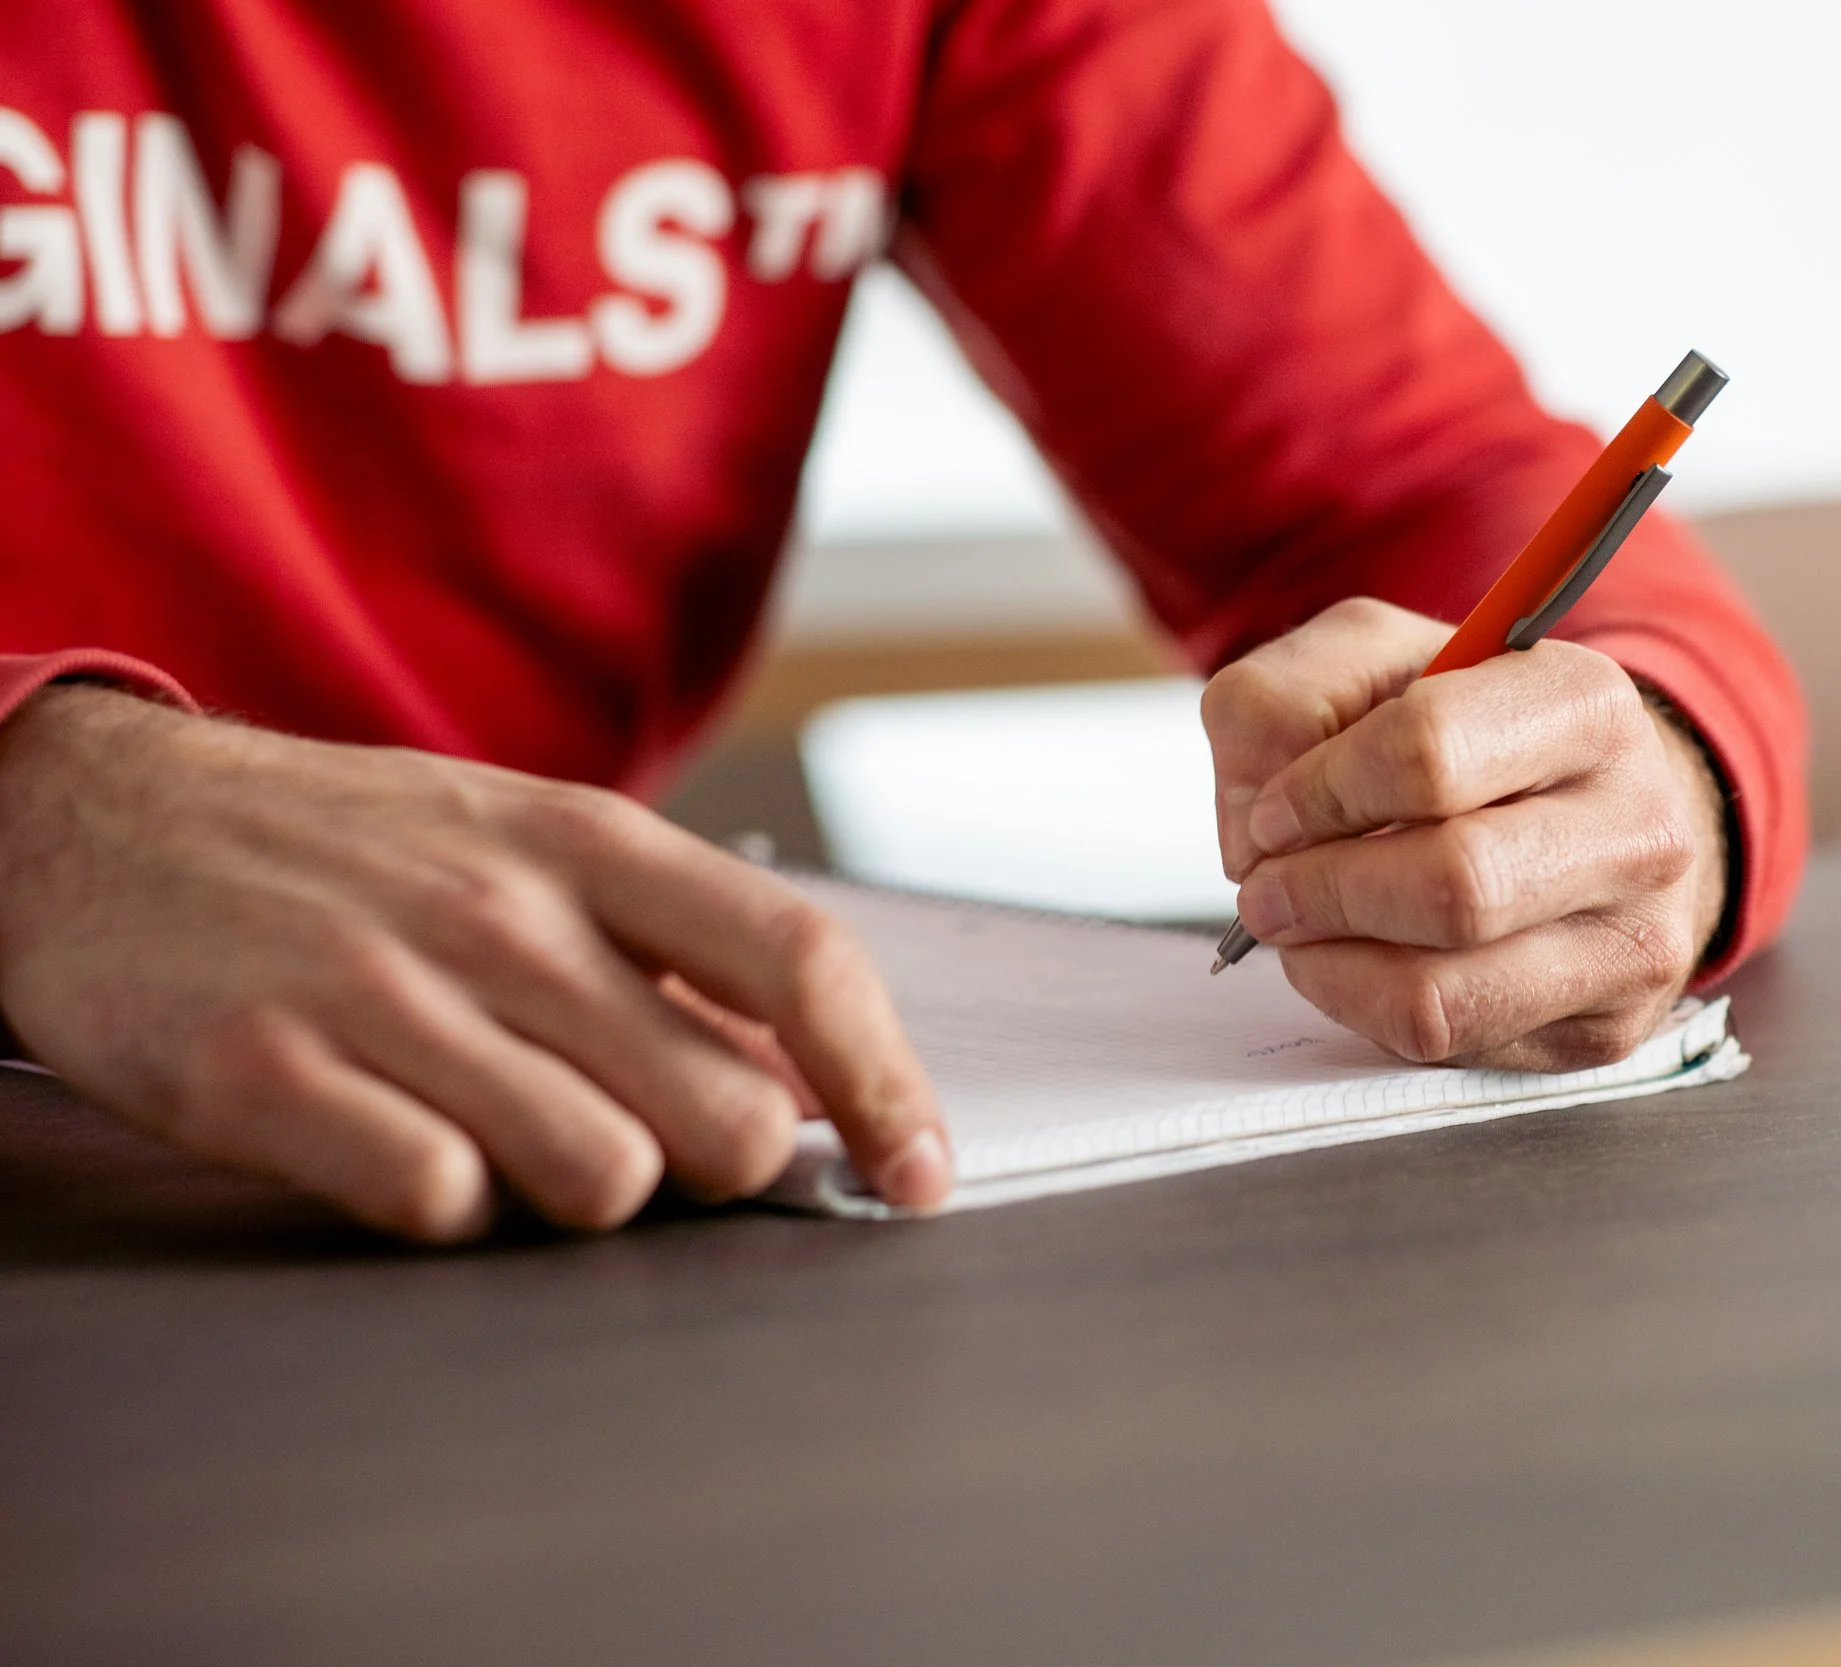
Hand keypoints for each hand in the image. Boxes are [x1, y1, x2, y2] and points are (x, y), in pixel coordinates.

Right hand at [0, 687, 951, 1240]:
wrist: (92, 820)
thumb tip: (823, 1077)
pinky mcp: (266, 1073)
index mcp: (589, 845)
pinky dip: (444, 1207)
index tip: (917, 1171)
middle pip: (723, 1113)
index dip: (886, 1081)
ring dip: (575, 1188)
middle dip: (709, 1162)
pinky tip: (398, 1143)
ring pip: (601, 1178)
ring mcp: (383, 991)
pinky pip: (439, 1204)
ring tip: (495, 1127)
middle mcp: (504, 913)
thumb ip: (677, 957)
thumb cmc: (347, 851)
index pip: (801, 957)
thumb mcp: (528, 848)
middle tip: (635, 1133)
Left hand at [1202, 599, 1726, 1070]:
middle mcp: (1638, 825)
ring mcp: (1635, 939)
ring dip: (1329, 963)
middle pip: (1451, 884)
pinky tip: (1354, 962)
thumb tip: (1257, 822)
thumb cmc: (1472, 739)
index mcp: (1585, 703)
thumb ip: (1284, 700)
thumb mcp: (1371, 664)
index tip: (1274, 813)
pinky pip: (1447, 1044)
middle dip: (1322, 892)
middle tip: (1266, 890)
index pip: (1431, 752)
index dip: (1322, 791)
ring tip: (1300, 929)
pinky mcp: (1604, 1027)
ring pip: (1442, 991)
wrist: (1595, 815)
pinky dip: (1363, 1008)